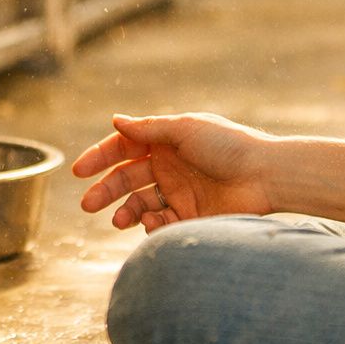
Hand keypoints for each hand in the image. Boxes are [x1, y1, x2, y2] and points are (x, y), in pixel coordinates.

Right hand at [73, 113, 276, 231]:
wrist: (265, 176)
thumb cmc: (228, 145)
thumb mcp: (184, 130)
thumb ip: (148, 128)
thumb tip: (115, 120)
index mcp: (165, 141)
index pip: (123, 148)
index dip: (100, 158)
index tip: (79, 171)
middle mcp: (169, 166)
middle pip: (126, 179)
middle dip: (105, 191)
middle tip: (88, 204)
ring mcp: (179, 192)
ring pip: (140, 203)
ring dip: (126, 211)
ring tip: (119, 221)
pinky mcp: (191, 215)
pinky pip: (161, 222)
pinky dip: (151, 223)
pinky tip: (152, 221)